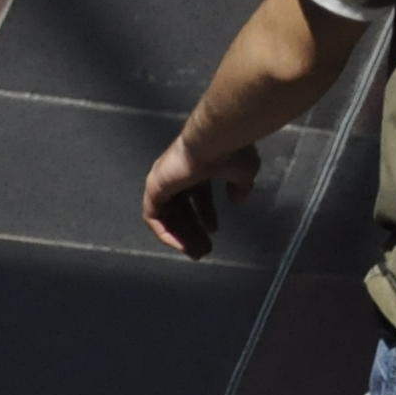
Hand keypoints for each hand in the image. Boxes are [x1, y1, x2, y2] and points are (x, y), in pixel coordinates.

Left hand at [141, 133, 255, 258]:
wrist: (214, 141)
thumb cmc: (230, 153)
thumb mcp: (243, 172)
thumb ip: (240, 186)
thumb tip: (238, 199)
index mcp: (198, 166)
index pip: (196, 193)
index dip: (205, 214)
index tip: (213, 231)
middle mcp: (178, 172)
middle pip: (181, 208)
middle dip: (193, 231)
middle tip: (204, 250)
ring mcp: (163, 179)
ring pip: (167, 215)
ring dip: (181, 236)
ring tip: (197, 253)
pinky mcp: (153, 188)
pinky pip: (153, 217)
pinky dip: (165, 233)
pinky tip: (181, 246)